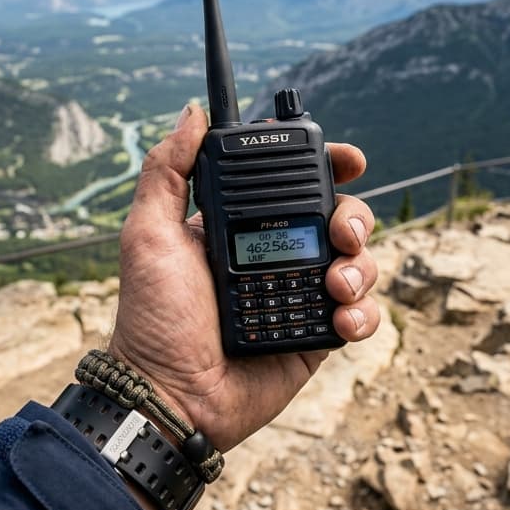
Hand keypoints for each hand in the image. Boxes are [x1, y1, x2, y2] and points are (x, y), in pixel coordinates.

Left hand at [108, 102, 379, 451]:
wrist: (171, 396)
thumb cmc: (152, 319)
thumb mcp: (147, 235)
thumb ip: (168, 172)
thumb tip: (192, 113)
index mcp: (241, 225)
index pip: (293, 182)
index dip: (326, 165)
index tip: (348, 158)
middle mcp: (276, 254)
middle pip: (339, 215)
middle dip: (354, 214)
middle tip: (340, 231)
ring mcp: (300, 295)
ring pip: (359, 261)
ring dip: (360, 265)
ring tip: (335, 283)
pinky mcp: (316, 337)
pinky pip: (361, 314)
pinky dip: (361, 312)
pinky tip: (340, 318)